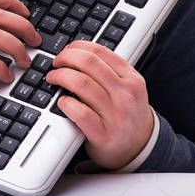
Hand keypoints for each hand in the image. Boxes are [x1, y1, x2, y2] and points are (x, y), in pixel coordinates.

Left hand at [46, 40, 154, 170]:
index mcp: (131, 79)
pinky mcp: (103, 135)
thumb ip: (110, 70)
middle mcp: (125, 94)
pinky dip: (65, 103)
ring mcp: (115, 115)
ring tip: (54, 79)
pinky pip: (79, 113)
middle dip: (65, 58)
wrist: (140, 148)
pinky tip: (62, 101)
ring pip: (81, 84)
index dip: (77, 47)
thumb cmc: (129, 114)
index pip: (100, 52)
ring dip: (60, 77)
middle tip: (56, 63)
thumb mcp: (129, 88)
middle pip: (88, 63)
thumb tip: (78, 52)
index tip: (67, 50)